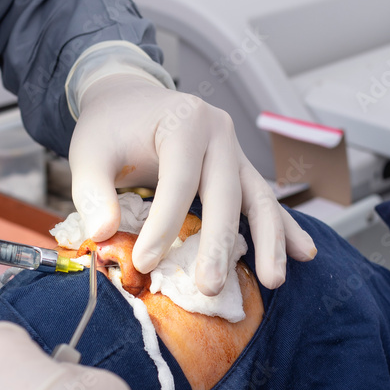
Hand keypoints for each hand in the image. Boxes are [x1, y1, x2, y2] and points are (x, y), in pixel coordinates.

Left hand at [69, 72, 316, 295]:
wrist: (130, 102)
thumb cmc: (109, 128)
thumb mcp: (87, 152)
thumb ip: (91, 191)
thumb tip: (102, 234)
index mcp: (184, 121)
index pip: (179, 181)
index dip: (163, 225)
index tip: (145, 263)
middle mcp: (219, 133)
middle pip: (227, 193)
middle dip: (220, 244)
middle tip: (209, 287)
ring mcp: (236, 152)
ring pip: (260, 199)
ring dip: (269, 241)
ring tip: (274, 280)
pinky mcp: (240, 170)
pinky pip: (264, 202)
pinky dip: (283, 229)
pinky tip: (302, 254)